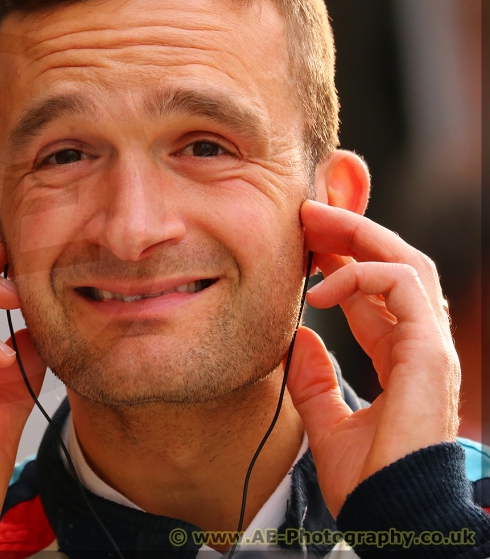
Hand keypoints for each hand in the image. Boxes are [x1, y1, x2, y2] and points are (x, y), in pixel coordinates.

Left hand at [286, 200, 460, 516]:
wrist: (388, 515)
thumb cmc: (366, 480)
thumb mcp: (326, 422)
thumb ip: (314, 380)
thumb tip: (297, 340)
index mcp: (399, 358)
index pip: (376, 293)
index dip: (341, 261)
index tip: (303, 241)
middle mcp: (419, 346)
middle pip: (393, 266)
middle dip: (351, 234)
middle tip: (306, 213)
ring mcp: (430, 347)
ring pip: (406, 263)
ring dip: (359, 236)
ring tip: (313, 222)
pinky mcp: (431, 352)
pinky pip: (404, 286)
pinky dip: (364, 274)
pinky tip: (323, 287)